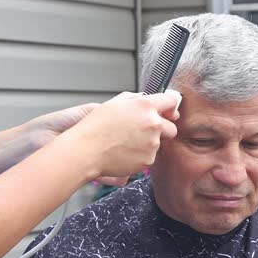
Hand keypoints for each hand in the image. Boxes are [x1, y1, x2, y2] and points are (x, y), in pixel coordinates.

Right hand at [61, 91, 180, 182]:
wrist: (86, 150)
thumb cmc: (95, 126)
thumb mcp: (113, 104)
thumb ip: (134, 99)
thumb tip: (145, 98)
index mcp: (145, 106)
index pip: (171, 101)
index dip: (171, 107)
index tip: (169, 112)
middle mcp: (153, 124)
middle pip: (171, 128)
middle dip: (162, 130)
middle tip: (143, 133)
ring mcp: (152, 143)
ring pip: (158, 144)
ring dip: (148, 143)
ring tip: (125, 143)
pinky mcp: (148, 159)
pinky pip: (149, 157)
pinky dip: (140, 156)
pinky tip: (124, 153)